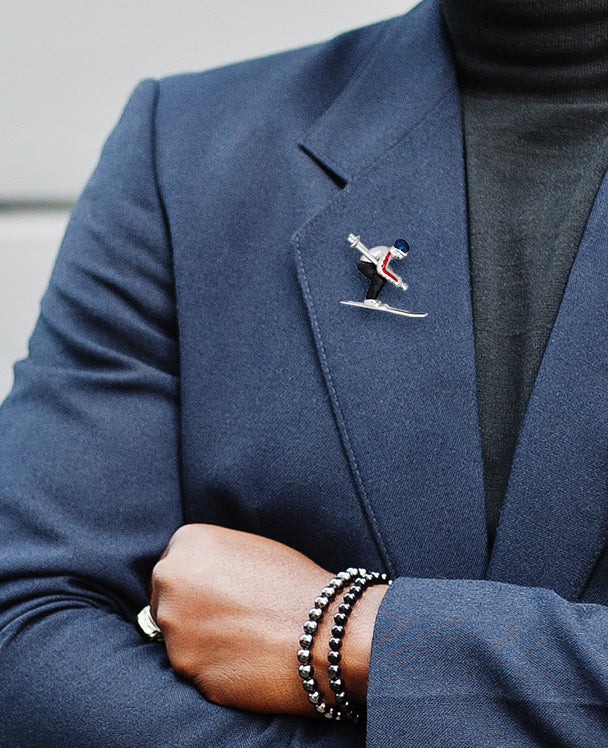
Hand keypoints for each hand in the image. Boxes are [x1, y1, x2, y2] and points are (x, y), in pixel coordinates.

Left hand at [149, 524, 388, 714]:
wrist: (323, 630)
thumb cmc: (294, 583)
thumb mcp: (248, 548)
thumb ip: (213, 559)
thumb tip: (196, 577)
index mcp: (187, 542)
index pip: (174, 565)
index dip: (198, 582)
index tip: (219, 593)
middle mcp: (170, 580)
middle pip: (166, 600)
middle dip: (190, 610)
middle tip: (229, 619)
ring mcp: (174, 626)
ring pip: (177, 637)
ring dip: (200, 641)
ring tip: (243, 638)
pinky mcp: (184, 668)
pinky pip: (193, 667)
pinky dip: (213, 667)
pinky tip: (244, 659)